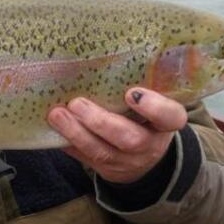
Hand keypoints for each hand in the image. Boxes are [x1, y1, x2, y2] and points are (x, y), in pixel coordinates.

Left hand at [47, 88, 187, 183]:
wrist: (144, 157)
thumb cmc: (144, 117)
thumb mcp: (152, 103)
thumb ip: (141, 85)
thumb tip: (107, 53)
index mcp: (166, 124)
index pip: (171, 117)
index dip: (154, 107)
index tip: (132, 92)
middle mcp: (150, 145)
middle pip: (130, 139)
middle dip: (100, 122)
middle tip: (77, 103)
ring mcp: (127, 162)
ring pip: (102, 152)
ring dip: (76, 133)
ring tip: (57, 114)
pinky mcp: (106, 170)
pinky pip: (85, 159)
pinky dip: (68, 144)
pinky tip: (53, 129)